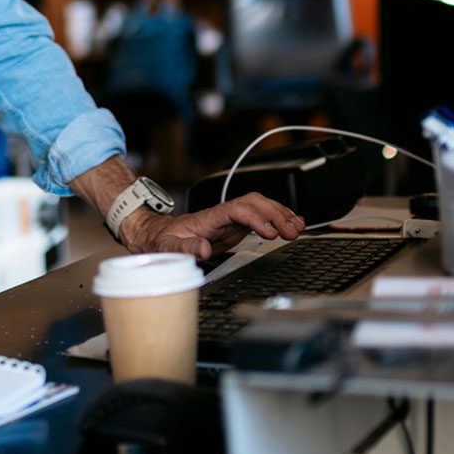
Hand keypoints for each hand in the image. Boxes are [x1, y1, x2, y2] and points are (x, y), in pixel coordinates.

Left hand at [120, 192, 303, 258]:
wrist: (156, 235)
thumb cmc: (162, 241)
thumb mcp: (167, 248)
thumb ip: (184, 249)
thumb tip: (203, 250)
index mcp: (208, 218)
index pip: (236, 210)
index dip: (255, 218)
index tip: (270, 231)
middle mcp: (221, 215)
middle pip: (252, 203)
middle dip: (274, 213)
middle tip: (291, 231)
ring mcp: (229, 219)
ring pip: (259, 206)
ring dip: (279, 213)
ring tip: (297, 226)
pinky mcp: (234, 227)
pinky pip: (259, 217)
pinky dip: (277, 218)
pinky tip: (291, 223)